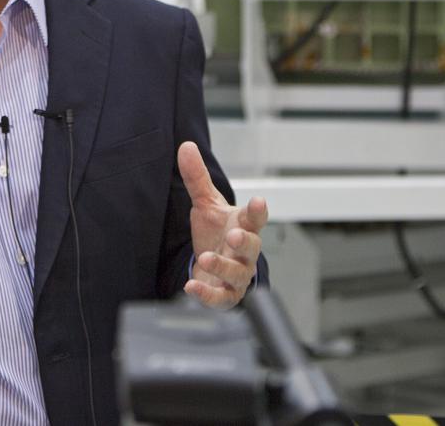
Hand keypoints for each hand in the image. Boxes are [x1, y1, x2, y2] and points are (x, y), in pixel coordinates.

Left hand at [178, 140, 268, 308]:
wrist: (213, 266)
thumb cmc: (217, 233)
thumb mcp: (206, 204)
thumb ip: (197, 178)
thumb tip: (186, 146)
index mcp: (243, 226)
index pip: (255, 217)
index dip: (258, 211)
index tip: (259, 201)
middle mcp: (244, 252)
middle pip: (253, 247)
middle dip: (245, 242)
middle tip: (235, 236)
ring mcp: (237, 274)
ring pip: (238, 273)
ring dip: (223, 266)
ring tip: (206, 257)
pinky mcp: (225, 294)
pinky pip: (221, 297)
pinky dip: (207, 294)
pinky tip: (192, 286)